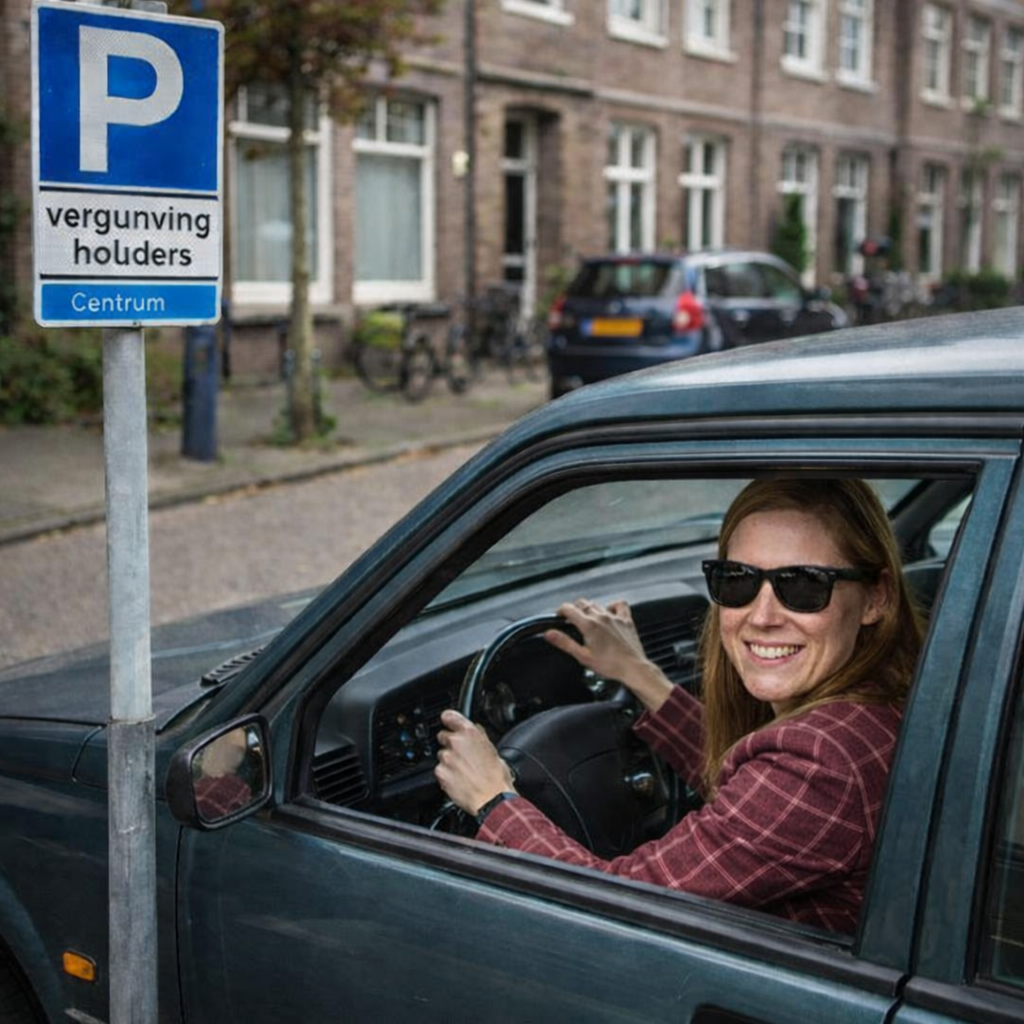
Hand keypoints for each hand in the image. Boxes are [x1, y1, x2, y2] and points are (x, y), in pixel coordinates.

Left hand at [435, 710, 515, 815]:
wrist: (492, 799)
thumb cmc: (496, 777)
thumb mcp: (492, 750)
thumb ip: (479, 737)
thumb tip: (474, 731)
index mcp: (470, 733)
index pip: (449, 716)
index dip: (448, 719)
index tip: (447, 721)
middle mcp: (456, 742)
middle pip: (443, 736)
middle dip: (450, 744)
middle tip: (461, 755)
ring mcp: (447, 758)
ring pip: (442, 755)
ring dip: (449, 760)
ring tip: (463, 770)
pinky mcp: (440, 772)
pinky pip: (440, 769)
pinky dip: (446, 773)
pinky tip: (459, 779)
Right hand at [546, 599, 672, 712]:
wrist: (633, 668)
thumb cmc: (610, 665)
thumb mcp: (582, 656)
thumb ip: (564, 642)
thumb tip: (549, 634)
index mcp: (589, 625)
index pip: (569, 609)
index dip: (561, 611)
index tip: (559, 615)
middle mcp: (601, 617)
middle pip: (582, 603)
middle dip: (574, 609)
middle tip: (570, 619)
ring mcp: (615, 617)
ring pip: (597, 604)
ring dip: (589, 608)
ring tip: (586, 619)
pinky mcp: (626, 620)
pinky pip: (619, 605)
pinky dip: (612, 605)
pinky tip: (609, 611)